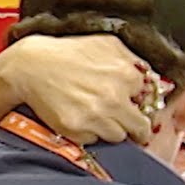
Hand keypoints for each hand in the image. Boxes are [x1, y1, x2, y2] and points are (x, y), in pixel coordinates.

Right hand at [5, 33, 154, 144]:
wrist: (31, 66)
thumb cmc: (69, 53)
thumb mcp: (107, 44)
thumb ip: (133, 60)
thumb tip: (153, 80)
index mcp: (127, 74)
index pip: (149, 101)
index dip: (139, 102)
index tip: (132, 103)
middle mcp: (114, 97)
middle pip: (139, 127)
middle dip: (134, 125)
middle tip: (126, 122)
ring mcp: (96, 116)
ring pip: (118, 136)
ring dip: (111, 129)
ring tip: (96, 114)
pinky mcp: (77, 130)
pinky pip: (94, 140)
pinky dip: (89, 133)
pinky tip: (80, 116)